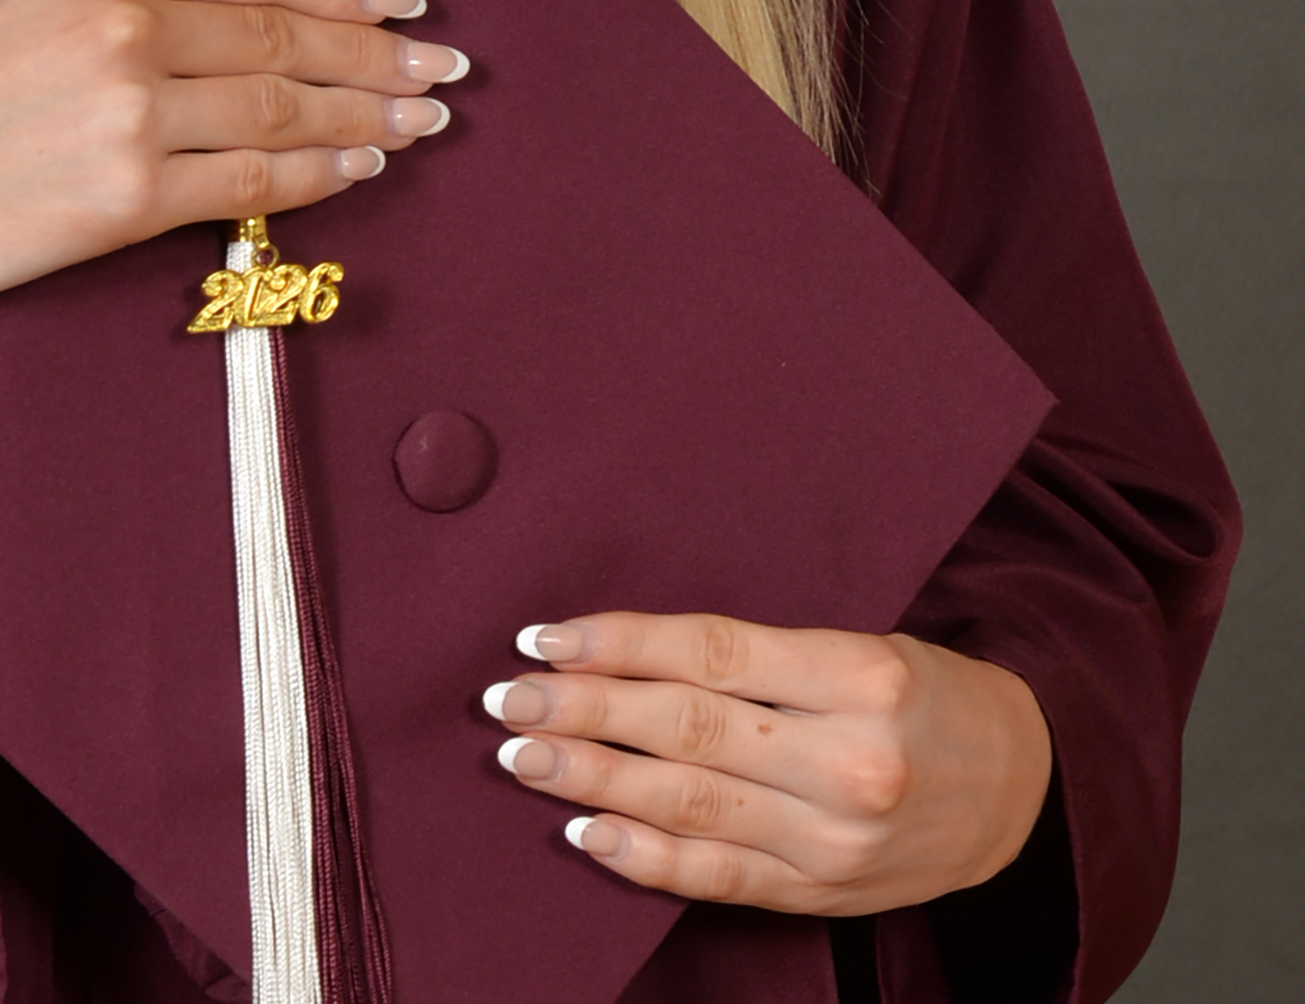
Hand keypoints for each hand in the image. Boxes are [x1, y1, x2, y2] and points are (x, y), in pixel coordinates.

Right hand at [0, 0, 456, 492]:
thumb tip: (230, 15)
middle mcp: (121, 20)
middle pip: (288, 36)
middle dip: (379, 53)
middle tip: (442, 66)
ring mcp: (128, 109)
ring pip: (286, 109)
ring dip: (368, 115)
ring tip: (419, 120)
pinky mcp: (124, 197)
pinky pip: (254, 182)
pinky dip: (321, 174)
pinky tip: (359, 170)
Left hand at [484, 611, 1052, 912]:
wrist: (1024, 790)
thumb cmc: (923, 696)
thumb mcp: (860, 643)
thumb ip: (757, 654)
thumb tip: (625, 648)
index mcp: (859, 675)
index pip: (711, 652)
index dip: (620, 643)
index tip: (544, 637)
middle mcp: (846, 762)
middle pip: (687, 730)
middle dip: (584, 713)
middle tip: (506, 698)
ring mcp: (833, 841)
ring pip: (690, 805)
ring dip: (592, 780)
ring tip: (522, 756)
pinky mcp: (824, 894)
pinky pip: (717, 878)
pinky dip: (645, 857)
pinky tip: (585, 833)